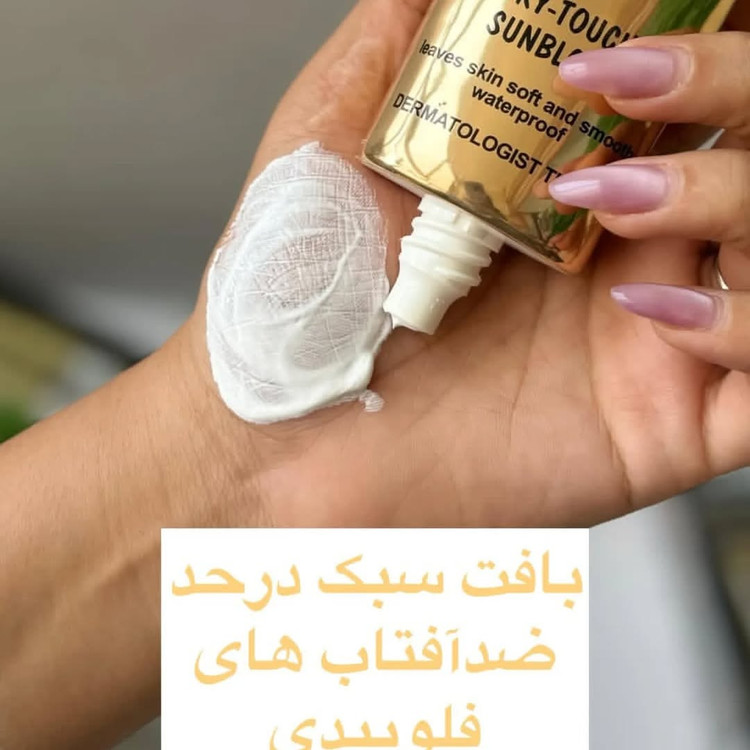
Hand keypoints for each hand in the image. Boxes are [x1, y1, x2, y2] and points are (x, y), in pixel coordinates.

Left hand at [181, 0, 749, 526]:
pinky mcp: (664, 426)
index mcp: (571, 182)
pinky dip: (749, 330)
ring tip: (610, 201)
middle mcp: (627, 253)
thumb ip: (401, 44)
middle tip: (638, 83)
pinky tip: (648, 310)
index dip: (712, 37)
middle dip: (736, 86)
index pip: (694, 96)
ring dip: (738, 198)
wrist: (284, 426)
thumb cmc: (297, 289)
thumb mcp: (337, 136)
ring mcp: (654, 338)